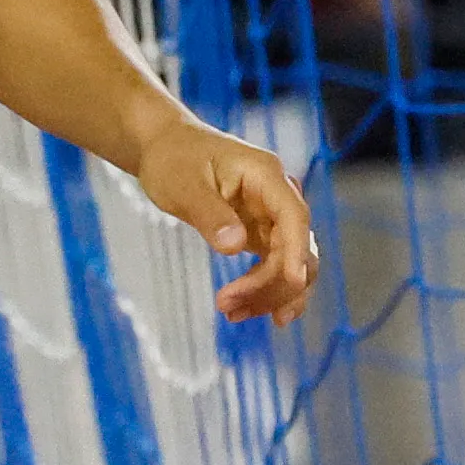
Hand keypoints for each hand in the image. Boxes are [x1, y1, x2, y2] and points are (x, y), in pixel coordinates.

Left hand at [132, 118, 318, 320]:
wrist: (167, 149)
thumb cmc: (174, 158)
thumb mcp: (183, 184)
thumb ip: (210, 213)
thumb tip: (235, 245)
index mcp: (266, 175)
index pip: (294, 216)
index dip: (297, 251)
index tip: (293, 282)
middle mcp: (278, 196)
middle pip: (296, 248)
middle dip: (271, 283)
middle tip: (227, 306)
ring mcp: (273, 217)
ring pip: (289, 264)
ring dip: (268, 294)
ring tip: (231, 314)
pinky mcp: (263, 234)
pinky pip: (275, 268)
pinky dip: (262, 291)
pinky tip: (242, 311)